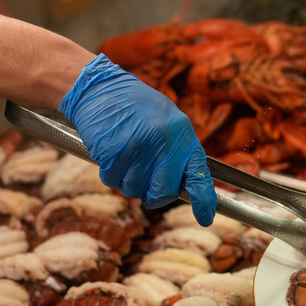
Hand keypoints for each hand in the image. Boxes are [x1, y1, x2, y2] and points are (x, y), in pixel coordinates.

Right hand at [60, 54, 216, 224]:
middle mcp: (164, 142)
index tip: (205, 218)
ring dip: (127, 181)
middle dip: (153, 195)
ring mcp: (138, 148)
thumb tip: (184, 185)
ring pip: (134, 190)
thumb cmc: (135, 106)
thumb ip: (177, 150)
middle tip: (145, 183)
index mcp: (182, 134)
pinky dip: (109, 173)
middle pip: (163, 192)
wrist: (100, 87)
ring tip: (125, 156)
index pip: (198, 175)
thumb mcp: (167, 121)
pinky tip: (110, 152)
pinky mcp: (114, 152)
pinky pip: (112, 180)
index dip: (204, 200)